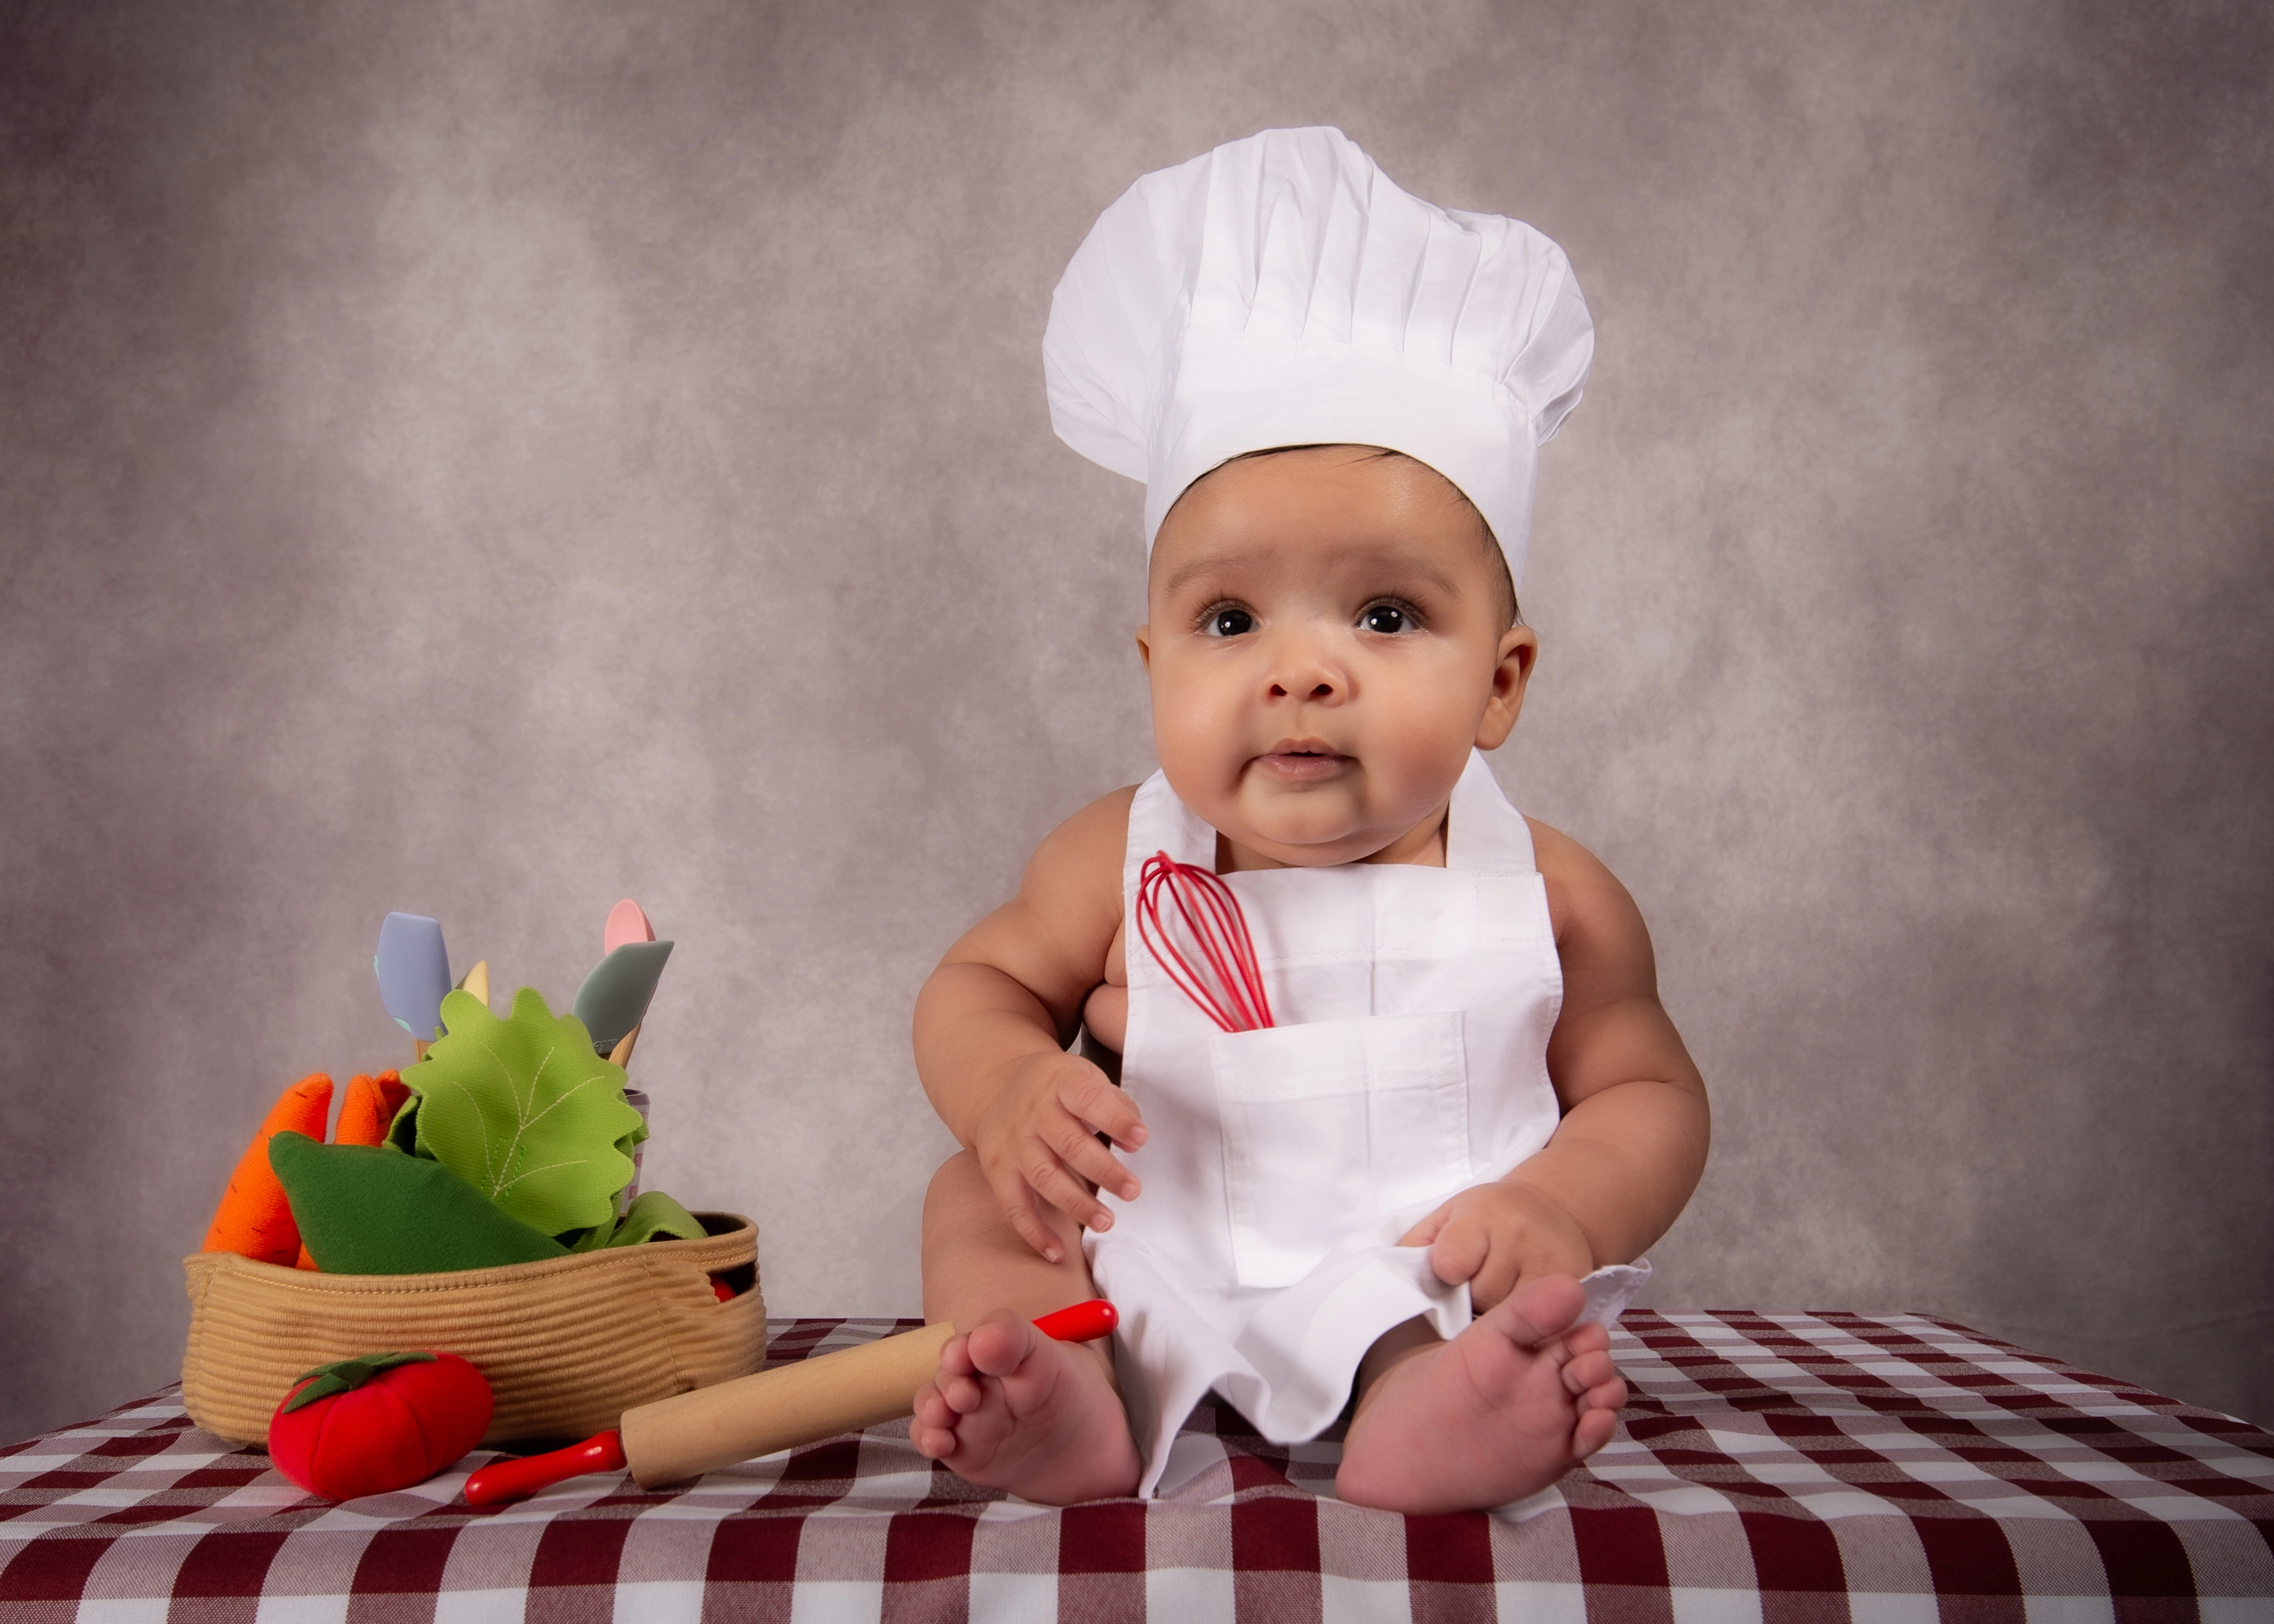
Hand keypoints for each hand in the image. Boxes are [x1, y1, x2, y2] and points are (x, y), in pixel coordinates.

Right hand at [971, 1050, 1145, 1261]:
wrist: (995, 1086)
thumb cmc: (1056, 1089)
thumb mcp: (1086, 1078)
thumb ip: (1116, 1105)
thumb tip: (1136, 1140)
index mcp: (1061, 1083)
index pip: (1089, 1099)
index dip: (1116, 1120)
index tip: (1140, 1139)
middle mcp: (1034, 1112)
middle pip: (1069, 1144)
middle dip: (1103, 1170)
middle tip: (1133, 1191)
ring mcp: (1014, 1142)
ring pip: (1045, 1177)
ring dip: (1077, 1204)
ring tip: (1106, 1222)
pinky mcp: (998, 1170)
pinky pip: (1014, 1206)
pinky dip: (1034, 1232)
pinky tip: (1058, 1252)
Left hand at [1398, 1180, 1593, 1312]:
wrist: (1550, 1210)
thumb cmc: (1487, 1220)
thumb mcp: (1445, 1219)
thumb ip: (1414, 1248)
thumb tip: (1391, 1286)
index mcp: (1482, 1214)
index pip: (1451, 1261)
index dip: (1446, 1273)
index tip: (1450, 1271)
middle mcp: (1521, 1235)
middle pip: (1480, 1296)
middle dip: (1472, 1299)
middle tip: (1478, 1282)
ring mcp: (1552, 1262)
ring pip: (1510, 1316)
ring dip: (1499, 1314)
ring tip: (1501, 1294)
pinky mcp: (1578, 1285)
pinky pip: (1542, 1324)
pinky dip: (1529, 1324)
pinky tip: (1525, 1309)